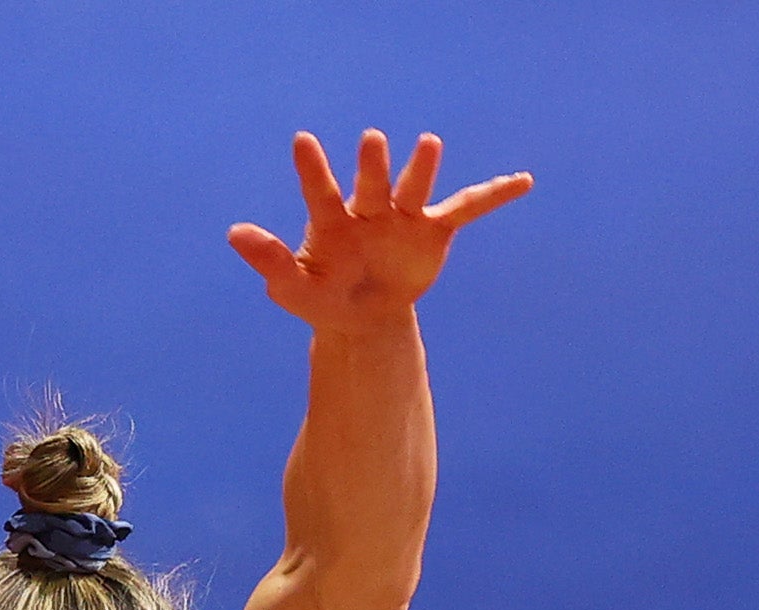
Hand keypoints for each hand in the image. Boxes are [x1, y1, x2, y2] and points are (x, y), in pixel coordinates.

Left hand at [228, 129, 529, 330]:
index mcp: (331, 220)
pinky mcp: (433, 229)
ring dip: (421, 168)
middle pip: (371, 183)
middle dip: (373, 164)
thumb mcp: (292, 288)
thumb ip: (269, 260)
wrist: (361, 319)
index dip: (312, 168)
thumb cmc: (322, 297)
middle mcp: (369, 208)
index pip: (320, 190)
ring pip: (415, 188)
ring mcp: (403, 216)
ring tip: (428, 144)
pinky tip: (523, 181)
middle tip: (372, 141)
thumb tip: (235, 232)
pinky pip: (468, 209)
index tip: (302, 141)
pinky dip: (494, 195)